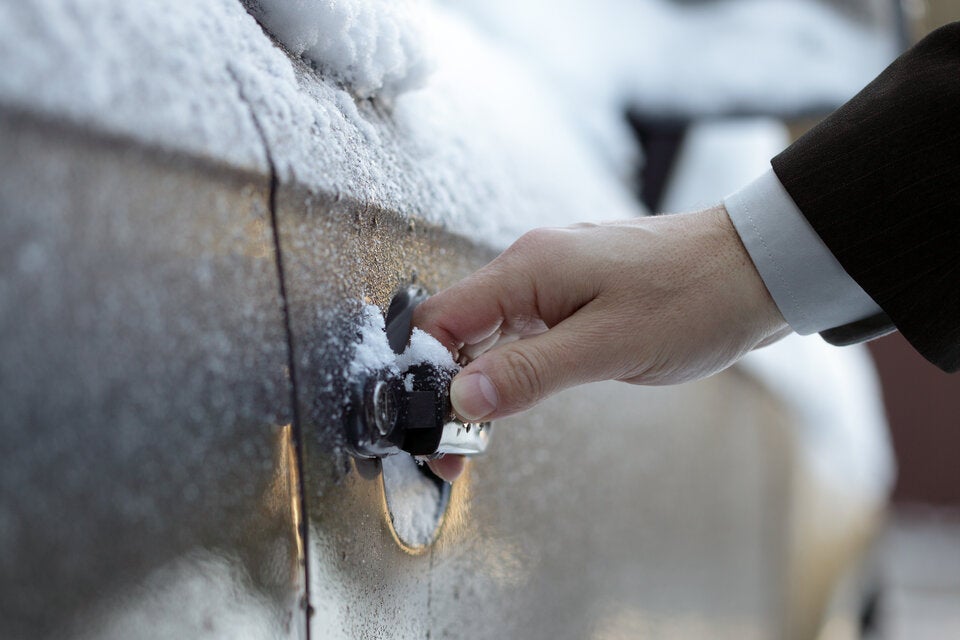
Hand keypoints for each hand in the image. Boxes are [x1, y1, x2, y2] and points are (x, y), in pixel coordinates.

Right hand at [418, 206, 788, 481]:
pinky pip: (523, 333)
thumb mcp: (608, 346)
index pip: (440, 319)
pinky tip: (510, 400)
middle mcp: (532, 267)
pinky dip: (509, 370)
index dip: (422, 375)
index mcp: (528, 268)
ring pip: (489, 334)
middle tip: (451, 450)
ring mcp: (554, 279)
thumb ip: (528, 373)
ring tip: (473, 438)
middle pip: (458, 328)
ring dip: (477, 384)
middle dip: (445, 390)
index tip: (428, 426)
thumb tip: (461, 399)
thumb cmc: (694, 297)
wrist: (757, 268)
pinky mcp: (576, 295)